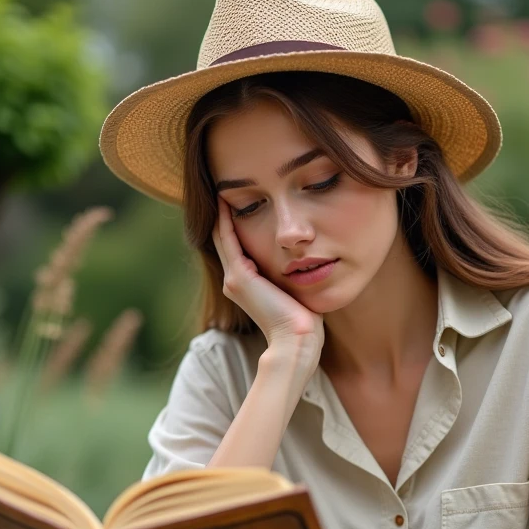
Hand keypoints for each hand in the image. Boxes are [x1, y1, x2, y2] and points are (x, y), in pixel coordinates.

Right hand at [211, 199, 323, 373]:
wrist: (297, 339)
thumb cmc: (304, 320)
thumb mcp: (294, 290)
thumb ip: (291, 275)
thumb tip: (306, 262)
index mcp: (245, 285)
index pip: (234, 247)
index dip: (233, 224)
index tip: (237, 201)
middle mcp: (233, 280)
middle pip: (223, 239)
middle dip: (224, 214)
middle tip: (223, 189)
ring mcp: (234, 278)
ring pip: (222, 236)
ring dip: (221, 213)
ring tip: (221, 190)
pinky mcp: (240, 276)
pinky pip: (228, 239)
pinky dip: (226, 219)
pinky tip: (226, 201)